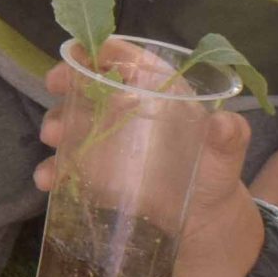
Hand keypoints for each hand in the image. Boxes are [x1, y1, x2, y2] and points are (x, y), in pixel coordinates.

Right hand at [34, 63, 263, 276]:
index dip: (100, 52)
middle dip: (67, 84)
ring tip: (53, 137)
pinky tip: (48, 178)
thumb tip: (222, 124)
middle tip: (54, 89)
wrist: (204, 224)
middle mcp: (124, 113)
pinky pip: (65, 166)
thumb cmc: (215, 177)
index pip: (126, 61)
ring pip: (71, 122)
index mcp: (156, 95)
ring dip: (56, 125)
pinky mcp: (93, 175)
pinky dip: (52, 170)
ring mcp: (105, 144)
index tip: (78, 56)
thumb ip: (230, 136)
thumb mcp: (226, 155)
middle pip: (89, 86)